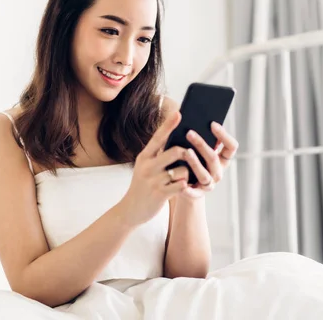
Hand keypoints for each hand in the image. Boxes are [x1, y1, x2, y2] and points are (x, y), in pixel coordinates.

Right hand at [118, 111, 192, 225]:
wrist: (131, 209)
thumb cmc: (143, 184)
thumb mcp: (146, 166)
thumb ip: (158, 154)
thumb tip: (179, 141)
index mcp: (145, 156)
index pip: (158, 137)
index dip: (169, 124)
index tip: (179, 112)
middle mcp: (148, 166)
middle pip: (176, 152)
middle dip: (188, 153)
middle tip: (191, 157)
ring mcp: (154, 180)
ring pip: (183, 170)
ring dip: (187, 174)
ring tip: (182, 178)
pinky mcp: (160, 194)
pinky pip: (181, 185)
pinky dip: (185, 185)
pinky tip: (181, 188)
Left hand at [180, 121, 238, 199]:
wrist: (183, 187)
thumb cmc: (190, 162)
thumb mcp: (198, 151)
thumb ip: (201, 140)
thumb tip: (194, 120)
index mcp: (222, 160)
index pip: (231, 147)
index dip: (224, 135)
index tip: (212, 124)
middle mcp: (218, 172)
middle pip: (214, 159)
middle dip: (202, 145)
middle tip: (189, 133)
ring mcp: (209, 184)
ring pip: (204, 174)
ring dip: (196, 162)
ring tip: (186, 152)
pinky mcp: (197, 195)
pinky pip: (193, 193)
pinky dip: (188, 189)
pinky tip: (181, 181)